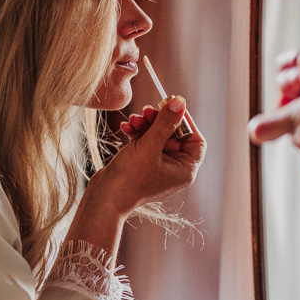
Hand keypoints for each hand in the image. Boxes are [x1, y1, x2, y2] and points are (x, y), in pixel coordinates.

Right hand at [91, 96, 205, 214]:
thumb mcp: (149, 146)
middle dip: (159, 121)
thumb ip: (165, 122)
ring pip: (157, 137)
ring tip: (133, 120)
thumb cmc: (130, 178)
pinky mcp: (141, 165)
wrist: (104, 198)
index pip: (195, 140)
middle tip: (147, 110)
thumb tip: (180, 101)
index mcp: (184, 170)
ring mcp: (157, 167)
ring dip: (145, 125)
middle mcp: (174, 169)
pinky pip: (145, 143)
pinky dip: (137, 134)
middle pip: (174, 136)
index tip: (171, 107)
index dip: (185, 122)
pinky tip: (126, 128)